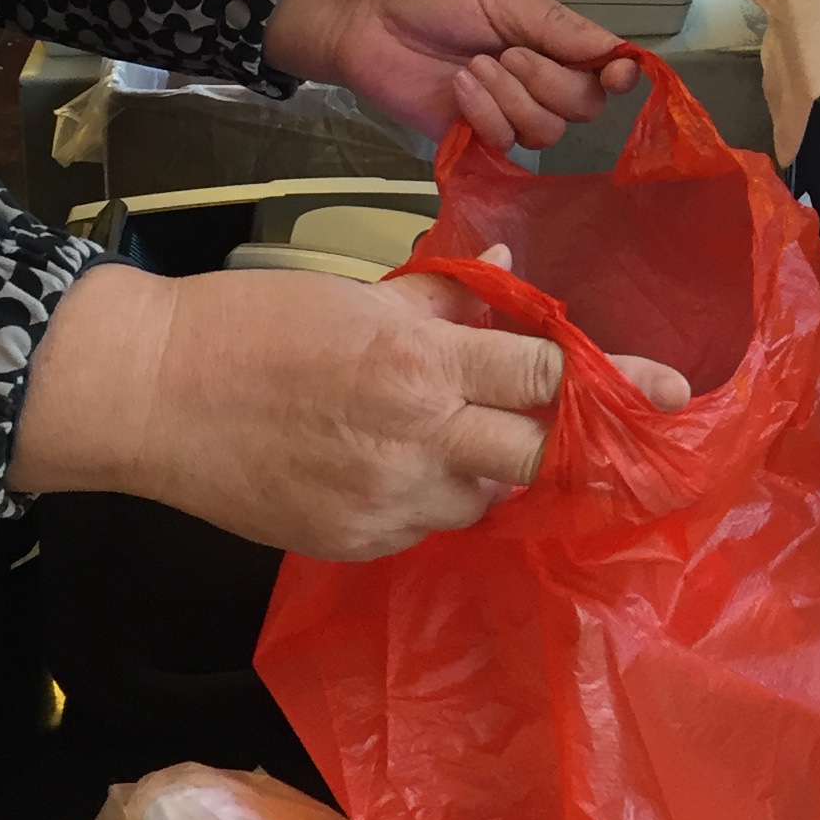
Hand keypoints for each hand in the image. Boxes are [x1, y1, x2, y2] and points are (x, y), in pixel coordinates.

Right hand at [13, 250, 685, 560]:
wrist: (151, 393)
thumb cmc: (249, 324)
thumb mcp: (355, 293)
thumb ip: (443, 296)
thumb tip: (511, 277)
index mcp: (422, 360)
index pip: (546, 377)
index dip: (608, 381)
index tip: (669, 391)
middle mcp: (417, 437)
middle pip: (534, 452)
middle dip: (555, 436)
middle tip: (567, 424)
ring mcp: (385, 500)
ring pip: (482, 496)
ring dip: (484, 465)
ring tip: (444, 430)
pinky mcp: (352, 542)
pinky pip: (424, 525)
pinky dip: (427, 497)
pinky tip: (390, 464)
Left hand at [266, 0, 639, 148]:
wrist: (367, 16)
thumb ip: (559, 27)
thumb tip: (621, 52)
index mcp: (551, 37)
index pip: (606, 68)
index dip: (619, 75)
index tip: (616, 75)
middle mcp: (538, 78)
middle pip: (583, 106)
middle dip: (549, 81)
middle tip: (508, 53)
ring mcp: (507, 110)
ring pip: (546, 131)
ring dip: (512, 98)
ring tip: (472, 67)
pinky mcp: (474, 138)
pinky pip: (506, 144)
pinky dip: (485, 115)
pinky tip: (458, 87)